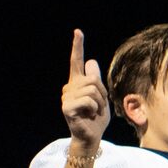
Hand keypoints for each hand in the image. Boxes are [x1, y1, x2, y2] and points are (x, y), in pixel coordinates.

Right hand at [62, 30, 107, 145]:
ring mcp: (66, 97)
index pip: (76, 61)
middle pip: (92, 79)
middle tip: (98, 106)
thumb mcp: (100, 97)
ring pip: (91, 90)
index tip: (78, 32)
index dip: (77, 46)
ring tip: (93, 112)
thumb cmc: (96, 118)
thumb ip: (95, 80)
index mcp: (77, 83)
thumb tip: (91, 61)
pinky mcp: (66, 107)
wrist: (91, 136)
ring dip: (99, 102)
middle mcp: (69, 88)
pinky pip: (88, 100)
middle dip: (102, 93)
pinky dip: (94, 109)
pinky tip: (88, 116)